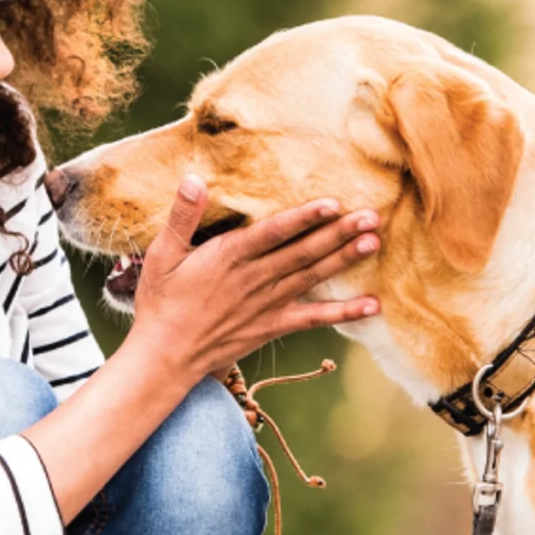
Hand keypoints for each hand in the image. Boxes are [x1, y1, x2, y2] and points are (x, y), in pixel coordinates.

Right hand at [130, 174, 380, 384]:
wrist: (165, 355)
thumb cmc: (161, 302)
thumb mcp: (161, 255)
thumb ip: (181, 217)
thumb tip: (193, 179)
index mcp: (227, 257)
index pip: (272, 233)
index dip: (303, 218)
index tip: (333, 203)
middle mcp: (253, 279)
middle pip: (302, 252)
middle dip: (338, 233)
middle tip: (373, 216)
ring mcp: (266, 304)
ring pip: (312, 277)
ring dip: (344, 259)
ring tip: (374, 242)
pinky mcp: (272, 326)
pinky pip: (314, 319)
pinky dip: (345, 313)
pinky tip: (373, 305)